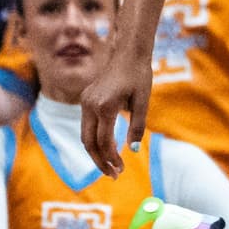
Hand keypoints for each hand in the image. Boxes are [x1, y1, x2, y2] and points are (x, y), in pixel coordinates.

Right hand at [81, 45, 152, 178]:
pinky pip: (87, 125)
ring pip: (85, 135)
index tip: (121, 170)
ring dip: (96, 152)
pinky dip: (94, 139)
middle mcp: (90, 105)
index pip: (104, 141)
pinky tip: (106, 148)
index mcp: (104, 106)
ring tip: (110, 166)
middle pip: (88, 142)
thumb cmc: (139, 75)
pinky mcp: (86, 99)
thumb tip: (131, 150)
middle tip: (113, 175)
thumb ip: (137, 126)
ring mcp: (85, 101)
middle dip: (99, 161)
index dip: (111, 158)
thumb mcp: (143, 101)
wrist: (128, 52)